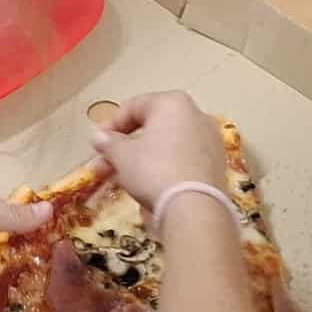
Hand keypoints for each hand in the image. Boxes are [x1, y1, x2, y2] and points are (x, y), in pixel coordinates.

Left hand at [0, 185, 47, 311]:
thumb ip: (12, 215)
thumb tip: (50, 209)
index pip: (7, 217)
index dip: (30, 229)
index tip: (59, 242)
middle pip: (1, 249)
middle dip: (24, 260)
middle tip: (59, 276)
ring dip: (10, 282)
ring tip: (47, 297)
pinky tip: (19, 311)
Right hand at [86, 90, 227, 206]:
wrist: (193, 209)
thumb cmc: (153, 170)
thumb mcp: (121, 155)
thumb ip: (108, 142)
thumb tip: (99, 137)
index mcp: (173, 103)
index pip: (134, 106)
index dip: (110, 124)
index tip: (96, 142)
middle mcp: (196, 116)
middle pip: (151, 127)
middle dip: (123, 147)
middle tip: (103, 164)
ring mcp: (209, 142)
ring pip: (165, 146)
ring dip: (139, 159)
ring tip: (118, 178)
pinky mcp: (214, 166)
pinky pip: (180, 160)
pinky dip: (161, 168)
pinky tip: (144, 185)